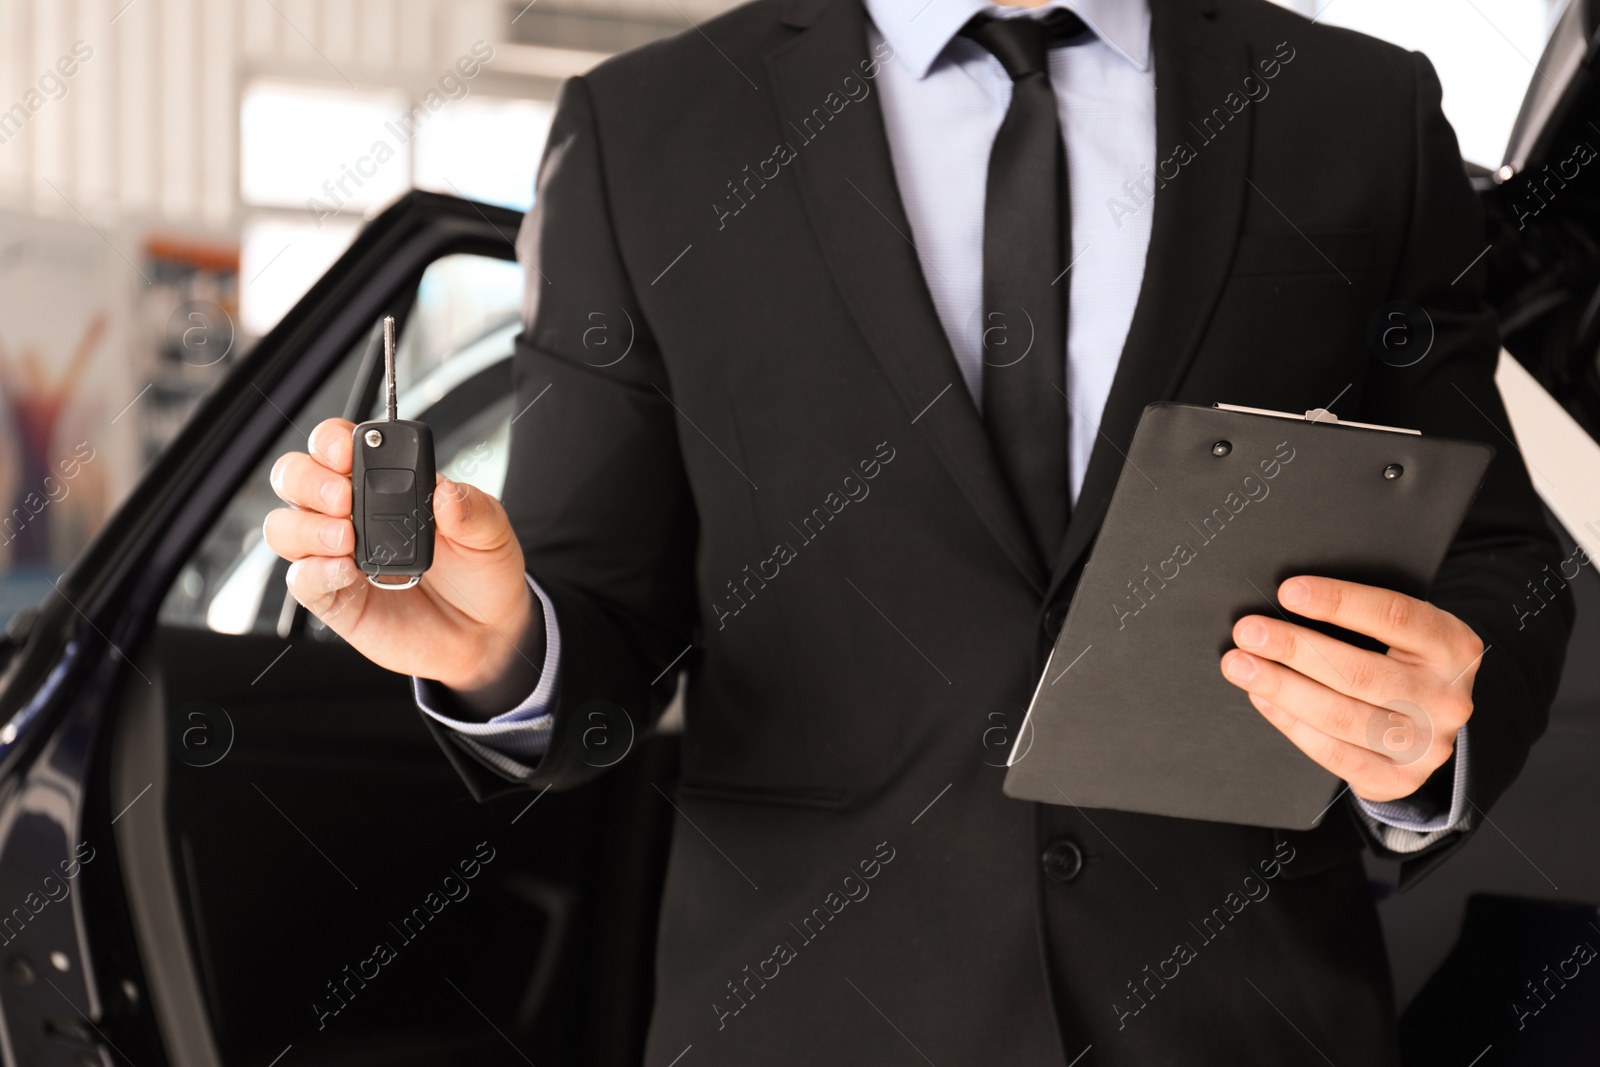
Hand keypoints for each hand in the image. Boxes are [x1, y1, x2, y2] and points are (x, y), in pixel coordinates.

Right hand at [263, 418, 541, 699]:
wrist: (485, 632)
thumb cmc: (479, 572)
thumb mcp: (491, 533)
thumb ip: (471, 508)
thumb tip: (446, 491)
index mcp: (383, 482)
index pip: (336, 444)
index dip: (332, 440)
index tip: (348, 452)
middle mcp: (349, 513)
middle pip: (295, 478)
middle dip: (309, 480)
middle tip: (343, 498)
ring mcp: (335, 555)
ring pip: (284, 527)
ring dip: (307, 527)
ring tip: (346, 539)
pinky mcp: (334, 597)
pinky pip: (301, 580)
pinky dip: (315, 572)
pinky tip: (346, 571)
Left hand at [1220, 576, 1485, 802]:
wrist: (1430, 725)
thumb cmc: (1404, 663)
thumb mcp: (1403, 635)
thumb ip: (1363, 620)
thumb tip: (1289, 601)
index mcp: (1452, 646)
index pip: (1393, 616)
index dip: (1337, 603)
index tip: (1288, 592)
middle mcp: (1446, 697)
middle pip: (1358, 672)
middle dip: (1294, 649)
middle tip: (1248, 633)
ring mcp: (1426, 744)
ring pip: (1340, 716)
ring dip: (1281, 688)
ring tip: (1241, 666)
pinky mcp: (1399, 778)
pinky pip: (1334, 753)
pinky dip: (1291, 723)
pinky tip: (1263, 699)